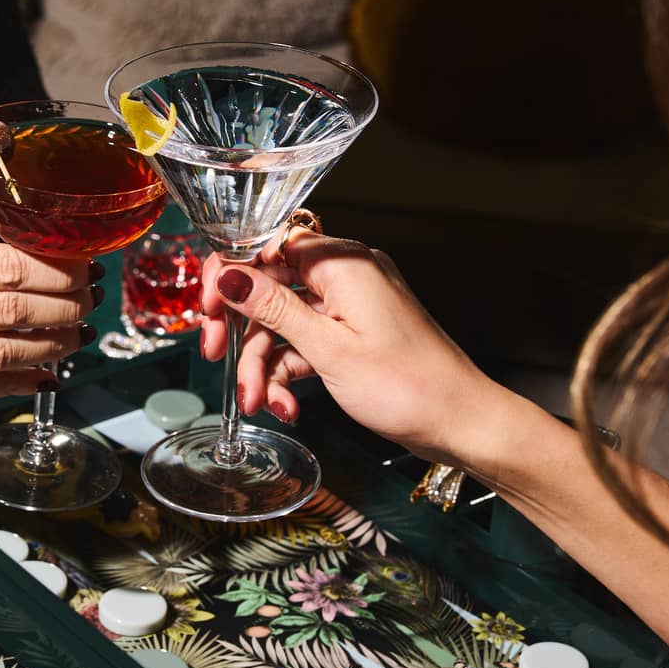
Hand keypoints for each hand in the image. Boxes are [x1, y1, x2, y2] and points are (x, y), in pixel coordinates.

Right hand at [0, 233, 101, 413]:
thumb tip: (40, 270)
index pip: (4, 267)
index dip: (56, 270)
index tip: (83, 267)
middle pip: (11, 313)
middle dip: (65, 307)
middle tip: (90, 300)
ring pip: (2, 356)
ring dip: (53, 346)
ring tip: (78, 334)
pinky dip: (21, 382)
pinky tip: (47, 371)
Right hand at [197, 231, 509, 467]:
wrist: (460, 423)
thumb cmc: (408, 386)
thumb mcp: (328, 349)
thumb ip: (273, 308)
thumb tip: (228, 273)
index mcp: (342, 263)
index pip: (266, 244)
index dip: (230, 275)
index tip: (208, 311)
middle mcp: (344, 275)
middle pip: (268, 286)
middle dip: (240, 329)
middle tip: (215, 356)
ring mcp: (349, 306)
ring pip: (282, 323)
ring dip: (262, 364)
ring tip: (259, 404)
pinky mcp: (352, 334)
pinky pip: (304, 343)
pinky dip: (288, 372)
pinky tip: (286, 406)